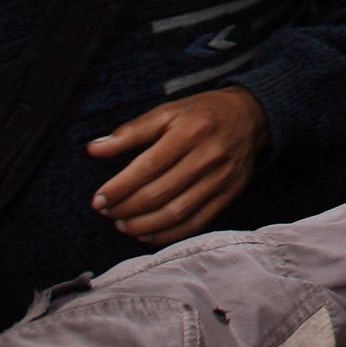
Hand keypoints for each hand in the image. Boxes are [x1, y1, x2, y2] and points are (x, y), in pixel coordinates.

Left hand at [89, 86, 268, 244]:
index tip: (98, 200)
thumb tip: (93, 150)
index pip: (147, 167)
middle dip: (126, 208)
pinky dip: (168, 234)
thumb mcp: (167, 111)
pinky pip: (196, 223)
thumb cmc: (203, 113)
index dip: (119, 188)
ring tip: (122, 225)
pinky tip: (147, 233)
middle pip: (159, 193)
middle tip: (107, 212)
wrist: (252, 116)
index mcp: (190, 131)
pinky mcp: (229, 194)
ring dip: (143, 225)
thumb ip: (130, 132)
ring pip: (176, 213)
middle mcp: (208, 156)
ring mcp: (221, 178)